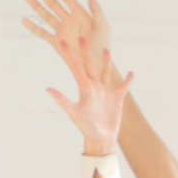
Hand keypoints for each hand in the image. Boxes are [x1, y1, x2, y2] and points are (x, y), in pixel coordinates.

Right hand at [22, 0, 110, 83]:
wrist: (98, 66)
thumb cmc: (103, 46)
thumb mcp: (103, 26)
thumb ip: (96, 9)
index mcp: (79, 14)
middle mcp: (68, 20)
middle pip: (52, 2)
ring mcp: (61, 30)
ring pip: (45, 14)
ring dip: (35, 5)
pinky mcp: (56, 42)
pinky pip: (42, 33)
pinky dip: (33, 27)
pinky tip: (24, 20)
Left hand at [46, 33, 134, 155]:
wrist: (100, 139)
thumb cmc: (86, 127)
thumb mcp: (74, 113)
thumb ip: (62, 100)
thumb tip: (47, 89)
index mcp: (84, 88)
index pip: (75, 68)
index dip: (69, 55)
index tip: (62, 42)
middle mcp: (94, 87)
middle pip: (90, 66)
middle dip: (85, 52)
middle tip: (82, 37)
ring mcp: (106, 92)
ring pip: (106, 72)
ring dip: (106, 61)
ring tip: (106, 49)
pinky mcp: (117, 99)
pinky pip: (123, 87)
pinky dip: (127, 80)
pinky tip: (131, 73)